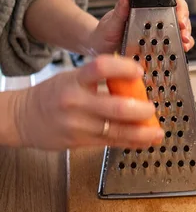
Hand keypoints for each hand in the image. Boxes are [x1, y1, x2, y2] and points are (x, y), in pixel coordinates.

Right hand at [15, 55, 163, 150]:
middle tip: (152, 107)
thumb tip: (133, 80)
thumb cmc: (52, 95)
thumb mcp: (72, 78)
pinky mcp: (79, 142)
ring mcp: (77, 125)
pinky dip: (130, 142)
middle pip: (117, 107)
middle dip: (141, 110)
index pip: (101, 68)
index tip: (139, 71)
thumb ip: (100, 80)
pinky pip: (110, 143)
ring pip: (117, 130)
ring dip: (142, 132)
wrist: (23, 118)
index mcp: (75, 80)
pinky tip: (143, 141)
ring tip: (156, 132)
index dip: (124, 69)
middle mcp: (76, 102)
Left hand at [88, 0, 193, 54]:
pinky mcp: (161, 41)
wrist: (102, 49)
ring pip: (179, 22)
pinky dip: (184, 43)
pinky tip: (184, 46)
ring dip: (186, 29)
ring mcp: (158, 27)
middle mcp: (153, 13)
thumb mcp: (111, 22)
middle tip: (181, 23)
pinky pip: (176, 40)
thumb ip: (120, 9)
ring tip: (184, 37)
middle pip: (176, 6)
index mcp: (142, 4)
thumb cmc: (105, 33)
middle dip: (182, 14)